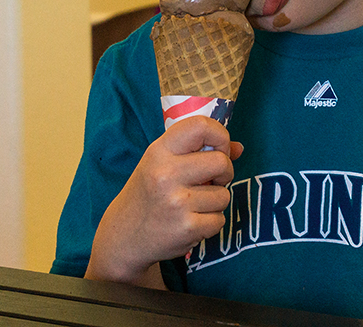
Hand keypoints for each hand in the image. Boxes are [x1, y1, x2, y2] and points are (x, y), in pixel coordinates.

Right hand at [85, 117, 242, 286]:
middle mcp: (166, 174)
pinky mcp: (186, 228)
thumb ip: (199, 151)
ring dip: (215, 201)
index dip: (220, 135)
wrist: (123, 236)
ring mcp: (177, 203)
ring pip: (224, 195)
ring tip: (193, 205)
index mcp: (159, 151)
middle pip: (221, 162)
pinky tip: (190, 221)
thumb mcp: (164, 164)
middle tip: (210, 181)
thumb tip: (239, 148)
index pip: (200, 126)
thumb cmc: (148, 194)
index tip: (218, 149)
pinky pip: (219, 220)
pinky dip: (210, 223)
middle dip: (224, 172)